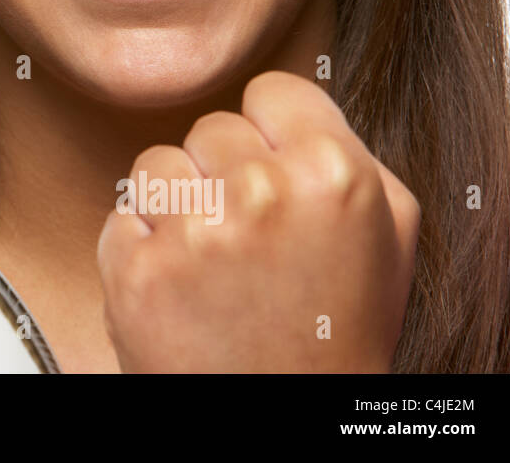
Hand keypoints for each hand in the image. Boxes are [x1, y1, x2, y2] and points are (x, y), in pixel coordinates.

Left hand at [96, 70, 420, 371]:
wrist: (284, 420)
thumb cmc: (337, 330)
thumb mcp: (385, 235)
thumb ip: (345, 152)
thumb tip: (290, 104)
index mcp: (334, 174)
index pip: (271, 89)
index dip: (271, 132)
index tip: (275, 171)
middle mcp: (263, 192)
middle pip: (212, 127)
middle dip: (224, 174)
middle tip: (251, 238)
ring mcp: (195, 232)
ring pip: (157, 165)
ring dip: (177, 206)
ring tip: (215, 264)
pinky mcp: (138, 269)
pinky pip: (124, 216)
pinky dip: (142, 249)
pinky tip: (182, 289)